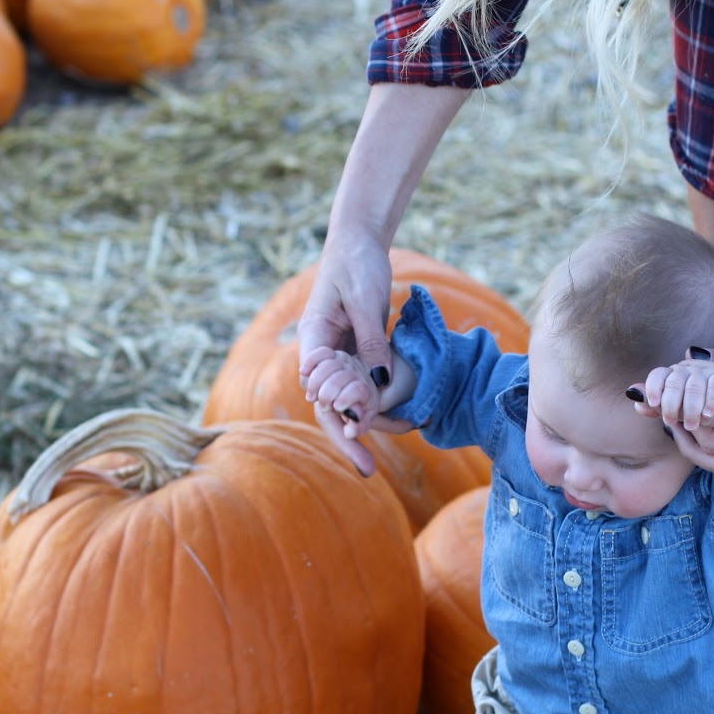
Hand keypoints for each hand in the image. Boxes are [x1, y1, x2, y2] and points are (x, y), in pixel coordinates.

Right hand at [296, 242, 395, 476]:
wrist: (358, 244)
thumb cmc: (356, 264)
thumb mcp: (365, 299)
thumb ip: (371, 339)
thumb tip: (379, 378)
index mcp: (314, 339)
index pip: (318, 385)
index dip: (336, 411)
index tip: (357, 430)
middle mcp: (322, 354)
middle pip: (328, 406)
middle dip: (346, 439)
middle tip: (366, 469)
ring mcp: (338, 357)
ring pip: (346, 402)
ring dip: (366, 427)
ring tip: (386, 450)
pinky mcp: (355, 354)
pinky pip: (363, 387)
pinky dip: (378, 406)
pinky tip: (399, 422)